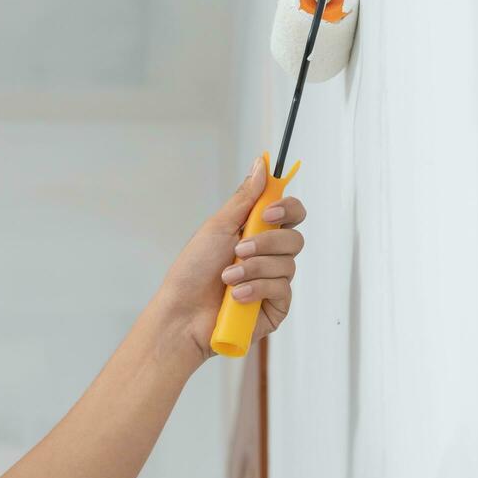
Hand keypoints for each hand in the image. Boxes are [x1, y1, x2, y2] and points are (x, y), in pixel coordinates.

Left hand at [155, 158, 306, 363]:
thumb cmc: (192, 272)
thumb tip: (262, 164)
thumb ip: (245, 198)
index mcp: (257, 234)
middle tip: (238, 250)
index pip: (290, 214)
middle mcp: (269, 257)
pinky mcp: (275, 307)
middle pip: (294, 238)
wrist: (182, 313)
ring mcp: (274, 282)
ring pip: (288, 264)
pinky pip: (282, 290)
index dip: (287, 209)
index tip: (269, 212)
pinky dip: (257, 289)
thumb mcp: (217, 228)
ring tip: (227, 279)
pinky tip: (236, 297)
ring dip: (254, 269)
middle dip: (266, 243)